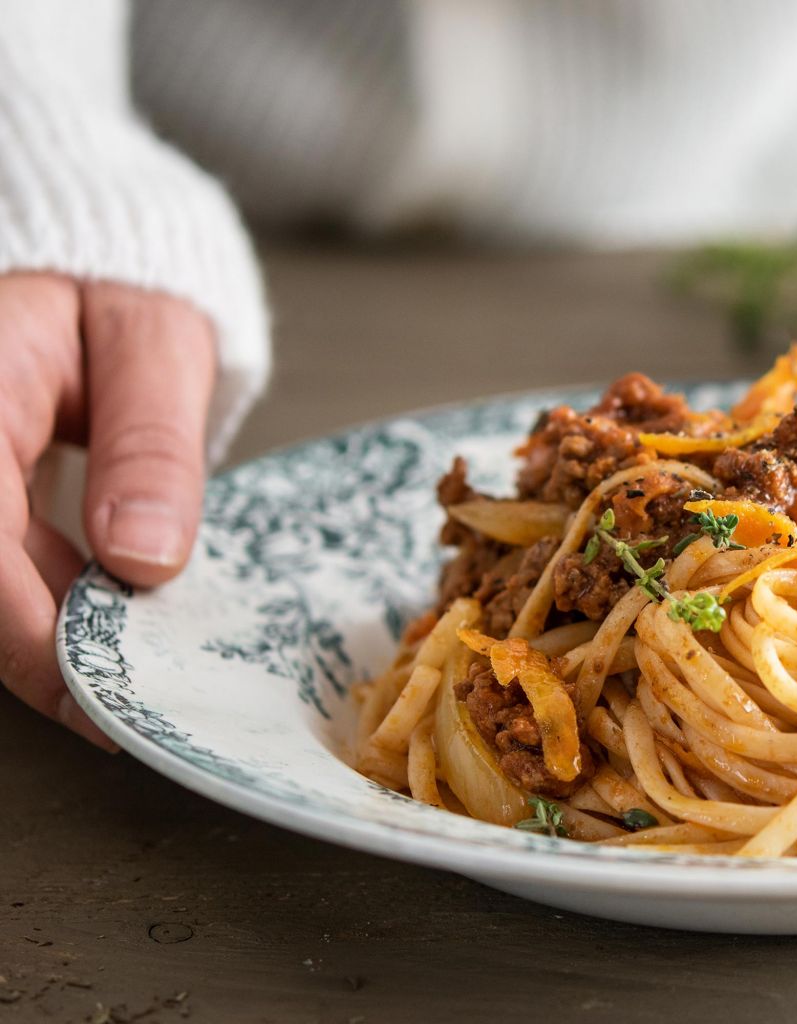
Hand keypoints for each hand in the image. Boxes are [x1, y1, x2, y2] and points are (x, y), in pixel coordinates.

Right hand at [1, 273, 214, 747]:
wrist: (81, 280)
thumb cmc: (116, 299)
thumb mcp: (155, 346)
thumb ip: (149, 445)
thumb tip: (144, 559)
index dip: (26, 629)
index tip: (90, 692)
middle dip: (34, 655)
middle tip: (118, 715)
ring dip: (41, 642)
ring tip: (122, 690)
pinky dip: (46, 612)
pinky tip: (107, 640)